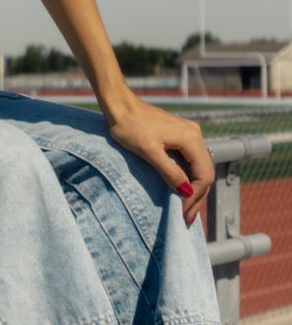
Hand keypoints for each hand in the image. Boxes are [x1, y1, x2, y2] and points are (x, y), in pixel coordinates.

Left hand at [106, 97, 213, 224]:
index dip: (196, 196)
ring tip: (185, 208)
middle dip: (197, 196)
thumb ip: (170, 172)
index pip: (204, 174)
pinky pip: (190, 160)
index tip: (183, 213)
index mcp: (191, 138)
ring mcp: (189, 134)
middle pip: (205, 172)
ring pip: (199, 167)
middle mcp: (195, 135)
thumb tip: (187, 192)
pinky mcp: (180, 136)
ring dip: (193, 188)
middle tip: (186, 218)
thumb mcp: (149, 152)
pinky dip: (188, 177)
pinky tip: (181, 189)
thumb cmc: (130, 127)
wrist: (120, 106)